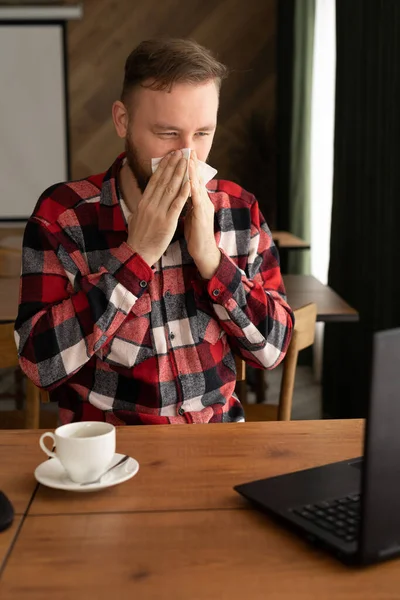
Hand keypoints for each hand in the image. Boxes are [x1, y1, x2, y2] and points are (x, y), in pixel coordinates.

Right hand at [127, 150, 189, 266]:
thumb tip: (138, 204)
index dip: (163, 167)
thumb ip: (139, 209)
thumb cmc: (137, 238)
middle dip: (172, 165)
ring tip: (186, 161)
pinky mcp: (167, 222)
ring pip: (170, 189)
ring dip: (179, 173)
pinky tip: (190, 182)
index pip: (154, 181)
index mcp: (143, 203)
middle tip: (180, 152)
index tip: (169, 157)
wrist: (138, 253)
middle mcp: (150, 205)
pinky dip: (183, 192)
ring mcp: (159, 213)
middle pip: (163, 181)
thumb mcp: (135, 219)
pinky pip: (177, 204)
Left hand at [184, 151, 220, 278]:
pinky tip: (190, 181)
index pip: (192, 180)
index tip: (182, 154)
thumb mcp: (190, 213)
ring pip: (198, 186)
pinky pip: (197, 200)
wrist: (203, 250)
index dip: (188, 167)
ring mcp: (204, 207)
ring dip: (193, 173)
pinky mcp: (202, 216)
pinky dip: (194, 190)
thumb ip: (187, 201)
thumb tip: (181, 190)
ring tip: (188, 159)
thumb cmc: (196, 233)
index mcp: (198, 200)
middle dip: (192, 164)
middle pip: (197, 179)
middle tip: (187, 149)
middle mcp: (203, 201)